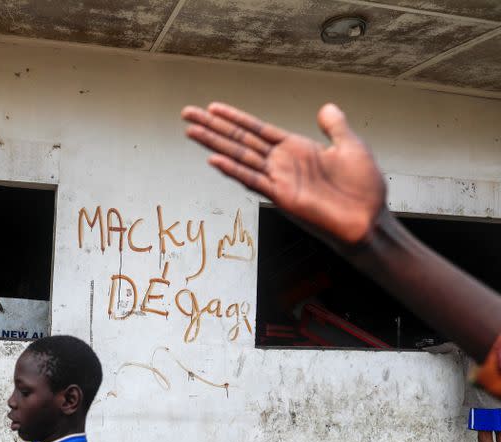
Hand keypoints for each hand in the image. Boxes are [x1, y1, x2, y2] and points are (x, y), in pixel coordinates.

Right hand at [181, 102, 386, 245]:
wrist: (369, 220)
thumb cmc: (363, 188)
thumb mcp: (351, 147)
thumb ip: (335, 127)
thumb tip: (326, 107)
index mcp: (296, 149)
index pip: (257, 129)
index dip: (235, 118)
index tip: (212, 108)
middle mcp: (281, 163)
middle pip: (240, 139)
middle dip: (213, 126)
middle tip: (188, 113)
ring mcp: (279, 179)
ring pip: (239, 156)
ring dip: (214, 143)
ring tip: (191, 131)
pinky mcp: (281, 197)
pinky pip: (252, 180)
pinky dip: (233, 170)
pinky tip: (214, 160)